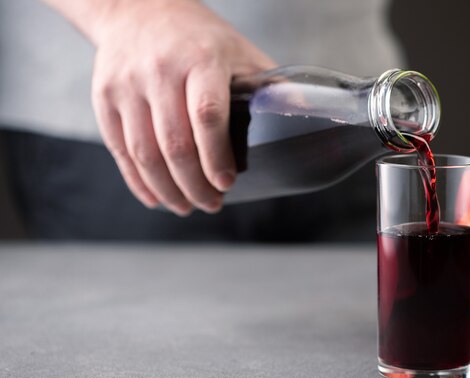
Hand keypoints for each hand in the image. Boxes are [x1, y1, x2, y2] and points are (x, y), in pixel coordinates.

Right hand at [87, 0, 273, 214]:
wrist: (137, 8)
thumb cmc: (197, 37)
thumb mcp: (239, 51)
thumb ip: (268, 87)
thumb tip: (306, 116)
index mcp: (200, 60)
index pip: (208, 116)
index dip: (217, 157)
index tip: (227, 184)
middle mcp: (159, 71)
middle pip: (175, 143)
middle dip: (194, 185)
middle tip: (211, 204)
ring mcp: (126, 85)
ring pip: (143, 153)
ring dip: (167, 190)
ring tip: (186, 206)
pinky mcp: (104, 98)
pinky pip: (119, 150)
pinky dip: (137, 181)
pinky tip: (155, 197)